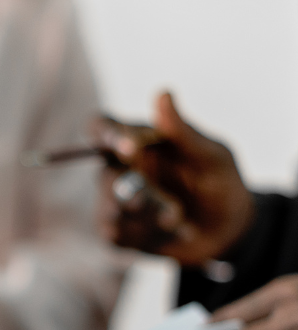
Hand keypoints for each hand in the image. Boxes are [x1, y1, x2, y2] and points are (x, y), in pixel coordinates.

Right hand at [94, 92, 254, 265]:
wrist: (228, 232)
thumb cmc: (221, 184)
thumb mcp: (212, 156)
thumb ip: (183, 131)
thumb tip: (162, 93)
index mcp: (137, 141)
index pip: (101, 127)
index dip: (105, 133)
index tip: (128, 148)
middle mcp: (119, 169)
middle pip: (104, 176)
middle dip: (141, 194)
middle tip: (174, 209)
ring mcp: (114, 201)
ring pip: (111, 209)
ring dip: (150, 218)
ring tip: (179, 220)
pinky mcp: (117, 232)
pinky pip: (115, 235)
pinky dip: (146, 236)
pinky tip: (171, 234)